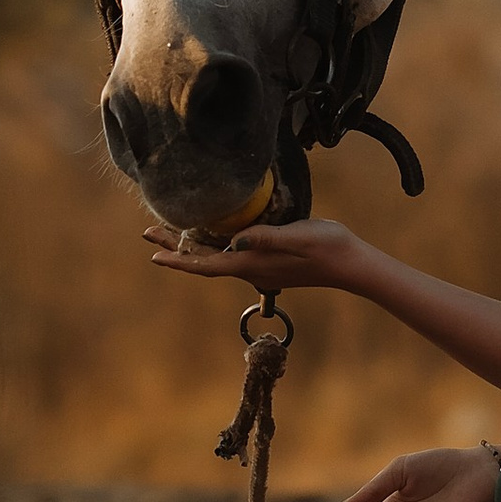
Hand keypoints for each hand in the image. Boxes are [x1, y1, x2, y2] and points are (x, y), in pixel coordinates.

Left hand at [144, 216, 372, 292]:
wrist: (351, 264)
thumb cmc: (328, 247)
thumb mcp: (298, 236)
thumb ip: (267, 238)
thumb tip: (236, 239)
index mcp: (253, 264)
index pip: (207, 265)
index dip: (179, 260)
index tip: (154, 255)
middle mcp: (251, 269)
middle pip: (204, 262)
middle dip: (175, 248)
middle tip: (149, 233)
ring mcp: (260, 268)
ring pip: (216, 258)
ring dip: (191, 246)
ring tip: (168, 232)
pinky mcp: (268, 262)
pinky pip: (231, 255)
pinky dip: (212, 245)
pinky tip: (210, 234)